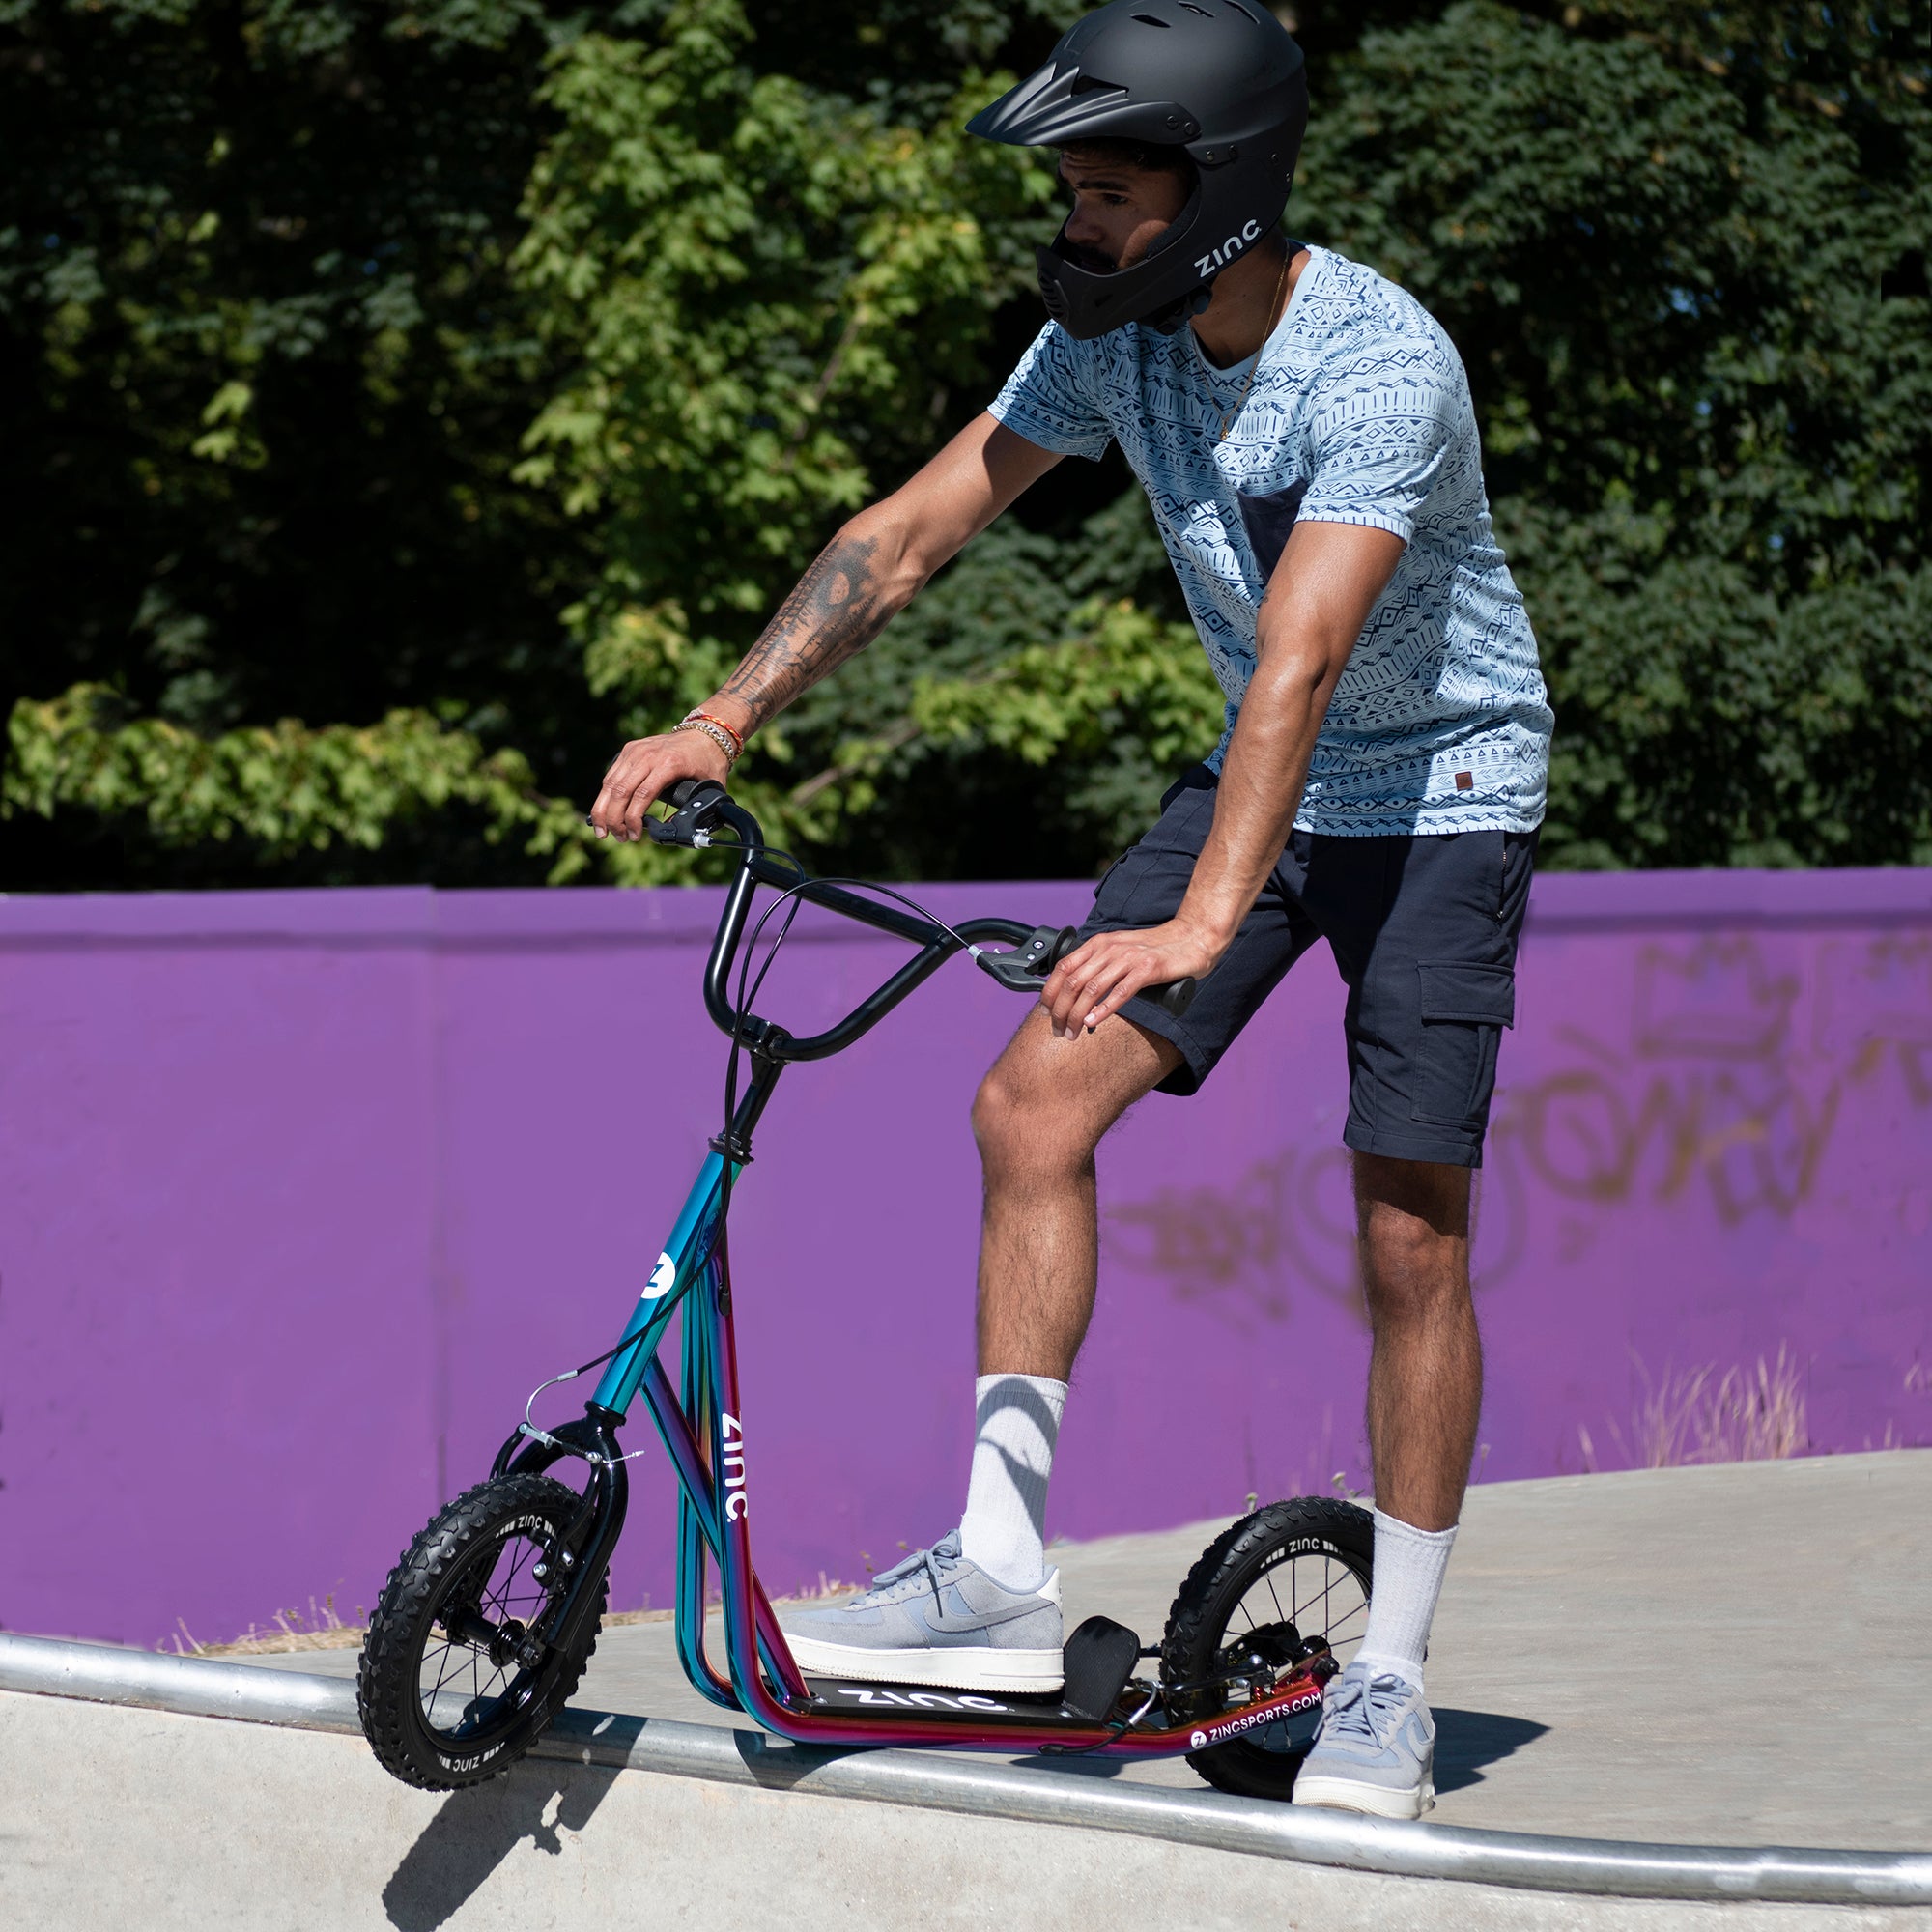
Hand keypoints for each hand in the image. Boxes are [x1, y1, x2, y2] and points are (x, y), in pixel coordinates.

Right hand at [588, 728, 730, 842]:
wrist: (706, 733)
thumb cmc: (708, 761)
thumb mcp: (710, 787)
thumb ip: (694, 809)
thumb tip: (673, 830)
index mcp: (669, 764)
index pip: (643, 795)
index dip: (634, 819)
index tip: (634, 835)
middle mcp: (649, 756)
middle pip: (621, 791)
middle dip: (614, 819)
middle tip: (618, 837)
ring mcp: (636, 750)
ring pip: (610, 784)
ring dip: (604, 810)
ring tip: (605, 830)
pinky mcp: (630, 749)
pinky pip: (612, 775)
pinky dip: (606, 795)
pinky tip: (605, 811)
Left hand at [1040, 918, 1224, 1037]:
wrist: (1191, 939)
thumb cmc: (1156, 950)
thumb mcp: (1120, 952)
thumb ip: (1100, 967)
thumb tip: (1076, 993)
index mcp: (1099, 943)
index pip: (1063, 967)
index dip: (1050, 993)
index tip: (1047, 1013)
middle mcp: (1109, 949)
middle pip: (1073, 982)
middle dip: (1061, 1011)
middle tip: (1059, 1030)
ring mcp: (1128, 958)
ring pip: (1091, 989)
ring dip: (1077, 1015)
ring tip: (1073, 1033)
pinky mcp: (1147, 969)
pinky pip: (1119, 991)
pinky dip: (1103, 1009)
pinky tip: (1093, 1022)